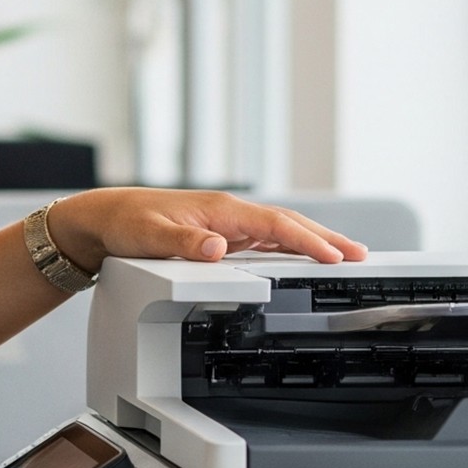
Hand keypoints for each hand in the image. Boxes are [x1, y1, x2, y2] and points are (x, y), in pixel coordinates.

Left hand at [43, 188, 366, 272]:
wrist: (106, 217)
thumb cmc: (126, 223)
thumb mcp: (151, 237)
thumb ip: (184, 244)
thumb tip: (217, 248)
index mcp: (220, 211)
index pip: (275, 225)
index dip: (307, 241)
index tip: (334, 256)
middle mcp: (229, 214)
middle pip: (288, 224)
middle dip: (325, 238)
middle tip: (360, 255)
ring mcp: (228, 223)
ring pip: (281, 231)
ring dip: (314, 242)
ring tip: (346, 256)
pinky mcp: (223, 233)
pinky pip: (266, 239)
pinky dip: (291, 246)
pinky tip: (304, 256)